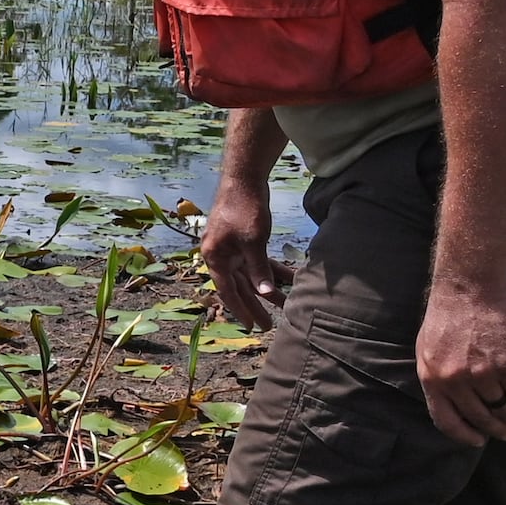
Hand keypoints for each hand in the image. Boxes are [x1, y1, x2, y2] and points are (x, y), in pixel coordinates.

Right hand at [199, 181, 286, 328]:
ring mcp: (232, 248)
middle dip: (255, 304)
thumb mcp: (253, 241)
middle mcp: (221, 256)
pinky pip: (258, 260)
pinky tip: (290, 277)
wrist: (244, 178)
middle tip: (269, 324)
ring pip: (251, 274)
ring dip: (267, 287)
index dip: (241, 310)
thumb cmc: (244, 208)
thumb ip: (258, 268)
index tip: (252, 326)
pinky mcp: (244, 240)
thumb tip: (265, 293)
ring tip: (285, 303)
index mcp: (216, 258)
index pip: (228, 291)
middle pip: (239, 286)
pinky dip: (271, 269)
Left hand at [417, 282, 505, 444]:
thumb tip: (451, 400)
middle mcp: (455, 381)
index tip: (478, 441)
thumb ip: (439, 376)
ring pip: (503, 408)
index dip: (463, 435)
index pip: (446, 421)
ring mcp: (481, 374)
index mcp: (432, 379)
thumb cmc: (449, 314)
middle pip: (480, 417)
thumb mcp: (428, 349)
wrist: (470, 287)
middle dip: (497, 430)